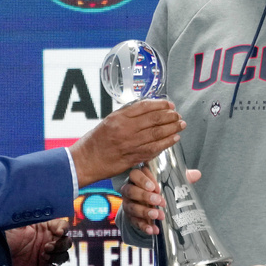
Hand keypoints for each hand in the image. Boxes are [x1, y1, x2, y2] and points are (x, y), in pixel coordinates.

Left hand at [6, 218, 71, 265]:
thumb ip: (31, 215)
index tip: (59, 232)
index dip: (64, 228)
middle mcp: (47, 240)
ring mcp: (45, 256)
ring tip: (43, 256)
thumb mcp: (16, 223)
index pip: (62, 225)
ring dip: (57, 256)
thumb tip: (41, 204)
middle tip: (47, 247)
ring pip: (63, 256)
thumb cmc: (3, 237)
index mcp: (43, 227)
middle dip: (61, 245)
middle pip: (66, 242)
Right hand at [69, 99, 184, 185]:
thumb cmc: (96, 141)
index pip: (145, 107)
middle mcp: (125, 130)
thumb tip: (147, 108)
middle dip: (170, 117)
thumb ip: (127, 114)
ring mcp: (130, 144)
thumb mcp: (109, 120)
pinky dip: (165, 143)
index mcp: (119, 118)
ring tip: (180, 125)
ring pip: (156, 134)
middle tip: (178, 115)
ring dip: (172, 129)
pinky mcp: (132, 158)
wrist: (85, 161)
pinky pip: (153, 149)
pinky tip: (173, 139)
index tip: (169, 104)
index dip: (160, 104)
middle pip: (154, 120)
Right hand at [120, 166, 200, 235]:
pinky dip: (144, 227)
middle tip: (160, 201)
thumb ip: (180, 177)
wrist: (146, 206)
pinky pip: (134, 223)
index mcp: (137, 177)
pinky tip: (154, 230)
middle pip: (131, 191)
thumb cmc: (157, 190)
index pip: (135, 174)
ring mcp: (128, 204)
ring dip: (145, 212)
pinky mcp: (130, 218)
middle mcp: (130, 190)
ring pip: (131, 207)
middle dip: (145, 196)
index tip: (155, 187)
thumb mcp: (168, 182)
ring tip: (159, 215)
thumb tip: (197, 174)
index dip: (143, 180)